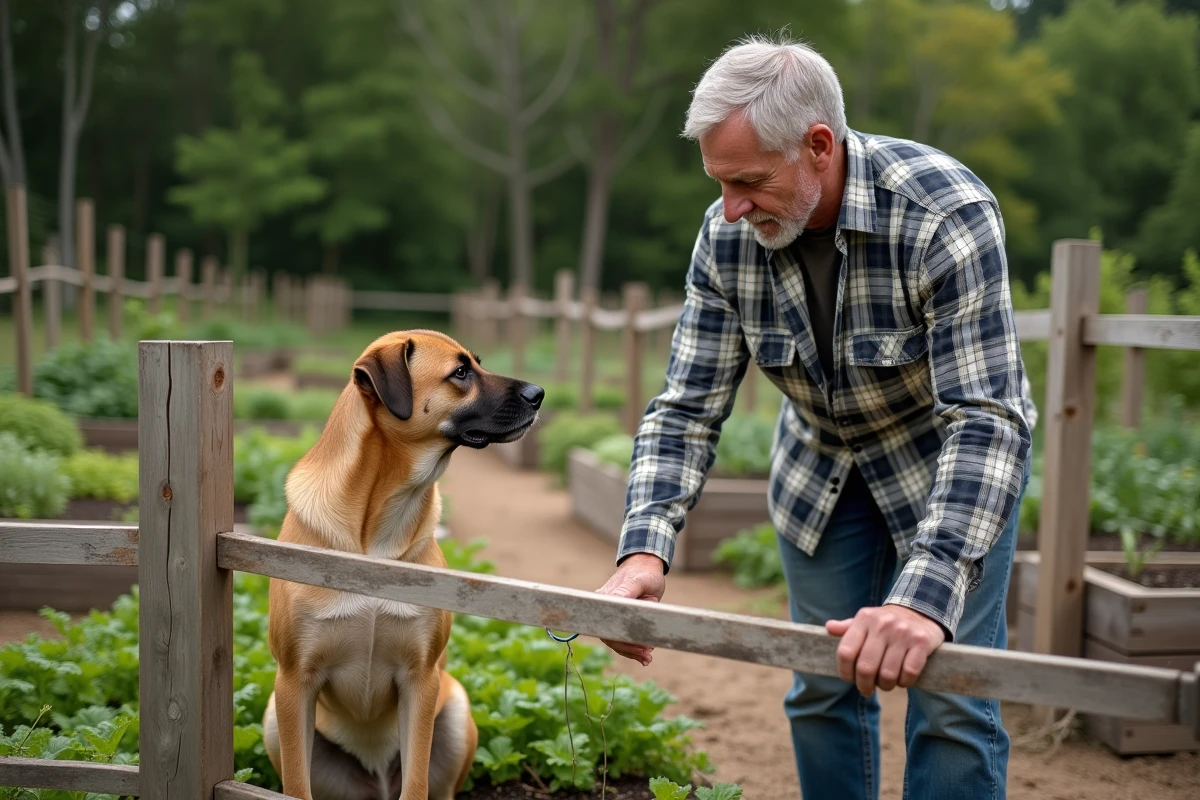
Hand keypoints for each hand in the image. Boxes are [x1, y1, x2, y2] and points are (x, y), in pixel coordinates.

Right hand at [594, 553, 666, 665]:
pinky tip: (644, 656)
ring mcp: (612, 615)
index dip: (621, 641)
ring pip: (617, 640)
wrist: (647, 567)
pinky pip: (623, 638)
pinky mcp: (621, 620)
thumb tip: (616, 600)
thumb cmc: (644, 573)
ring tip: (648, 656)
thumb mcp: (639, 580)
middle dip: (629, 648)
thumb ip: (627, 591)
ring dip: (632, 651)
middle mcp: (605, 609)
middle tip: (647, 654)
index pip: (607, 626)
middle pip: (611, 636)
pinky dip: (633, 648)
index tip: (638, 647)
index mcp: (605, 599)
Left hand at [825, 604, 944, 695]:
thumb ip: (848, 627)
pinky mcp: (921, 642)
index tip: (849, 678)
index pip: (846, 651)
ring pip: (888, 674)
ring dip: (885, 686)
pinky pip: (909, 673)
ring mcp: (903, 633)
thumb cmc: (886, 622)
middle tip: (866, 689)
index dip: (844, 671)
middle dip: (864, 685)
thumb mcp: (866, 619)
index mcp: (865, 619)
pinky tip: (902, 679)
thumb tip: (829, 628)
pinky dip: (905, 682)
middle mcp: (883, 624)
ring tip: (885, 684)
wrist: (921, 610)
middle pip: (866, 667)